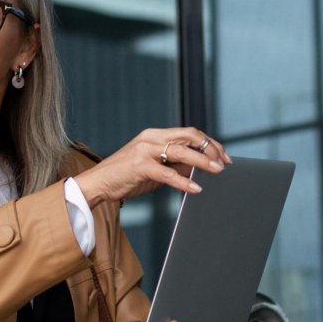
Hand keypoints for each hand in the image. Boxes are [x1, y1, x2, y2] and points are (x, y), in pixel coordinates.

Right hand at [74, 127, 231, 205]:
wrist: (98, 183)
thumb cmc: (126, 176)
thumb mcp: (155, 167)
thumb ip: (175, 164)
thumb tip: (200, 167)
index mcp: (156, 135)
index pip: (190, 133)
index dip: (210, 143)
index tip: (223, 156)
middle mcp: (151, 138)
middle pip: (189, 136)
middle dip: (211, 148)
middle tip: (224, 163)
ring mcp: (144, 150)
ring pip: (181, 151)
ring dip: (203, 161)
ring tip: (217, 171)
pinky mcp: (139, 166)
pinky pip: (167, 173)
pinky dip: (183, 181)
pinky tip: (195, 188)